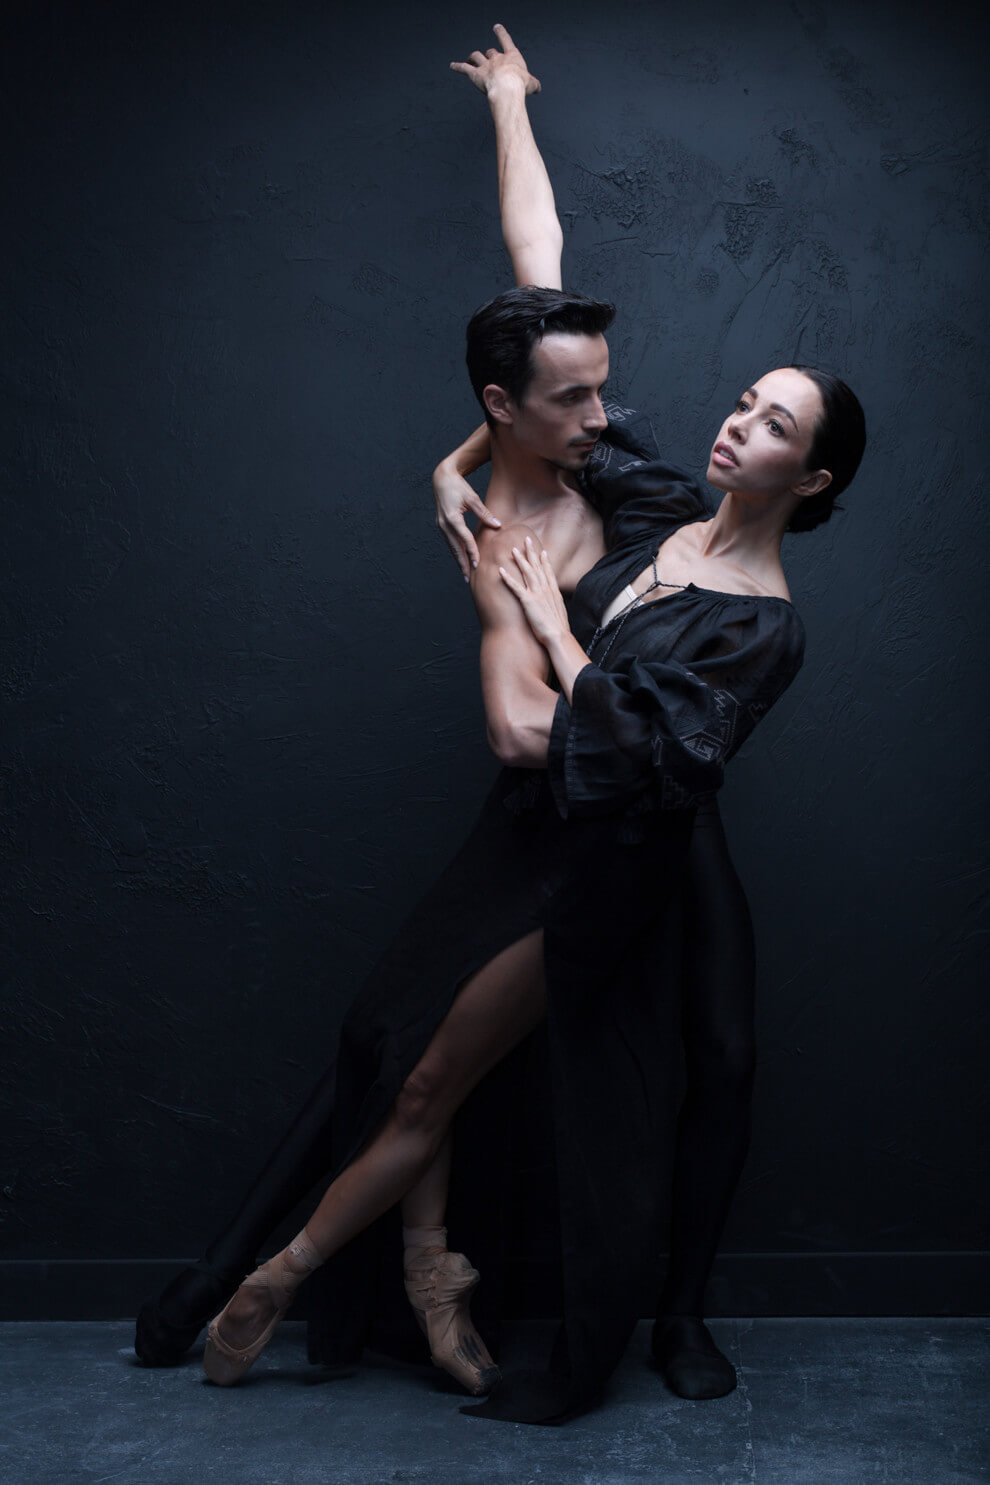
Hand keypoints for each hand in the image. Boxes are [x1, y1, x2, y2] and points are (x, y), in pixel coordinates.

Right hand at [434, 461, 501, 579]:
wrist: (442, 479)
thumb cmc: (458, 486)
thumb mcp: (473, 498)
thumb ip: (485, 513)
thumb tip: (498, 525)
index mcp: (452, 518)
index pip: (465, 539)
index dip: (472, 551)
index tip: (478, 563)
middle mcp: (444, 524)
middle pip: (455, 548)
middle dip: (462, 563)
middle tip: (467, 578)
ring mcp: (441, 526)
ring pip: (451, 547)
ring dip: (458, 560)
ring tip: (464, 573)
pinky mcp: (442, 525)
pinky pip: (450, 541)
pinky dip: (456, 551)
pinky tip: (461, 559)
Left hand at [450, 23, 540, 96]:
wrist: (507, 89)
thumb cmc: (520, 85)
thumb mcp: (531, 84)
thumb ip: (533, 84)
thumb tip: (538, 88)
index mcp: (511, 56)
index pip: (505, 40)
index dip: (501, 33)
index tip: (496, 27)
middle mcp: (497, 58)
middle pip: (490, 52)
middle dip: (489, 55)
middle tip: (488, 58)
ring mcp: (485, 65)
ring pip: (476, 57)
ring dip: (472, 58)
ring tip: (469, 60)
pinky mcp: (475, 74)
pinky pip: (464, 68)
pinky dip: (457, 66)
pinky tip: (452, 66)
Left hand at [498, 537, 569, 646]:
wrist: (559, 637)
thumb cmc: (559, 630)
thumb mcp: (560, 615)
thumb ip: (555, 607)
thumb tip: (554, 607)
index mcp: (554, 593)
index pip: (549, 572)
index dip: (545, 561)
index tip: (543, 552)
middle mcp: (546, 590)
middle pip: (538, 567)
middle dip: (531, 552)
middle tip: (527, 540)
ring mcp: (537, 594)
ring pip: (527, 572)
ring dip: (520, 560)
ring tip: (513, 550)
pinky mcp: (528, 601)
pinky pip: (516, 587)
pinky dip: (508, 578)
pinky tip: (500, 571)